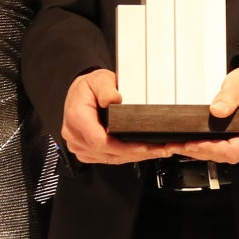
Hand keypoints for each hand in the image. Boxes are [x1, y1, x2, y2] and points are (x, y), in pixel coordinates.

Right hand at [61, 69, 177, 164]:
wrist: (79, 94)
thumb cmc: (88, 88)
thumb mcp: (99, 79)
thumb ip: (106, 88)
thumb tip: (114, 99)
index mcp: (77, 118)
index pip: (100, 141)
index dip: (124, 147)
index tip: (144, 146)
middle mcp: (76, 136)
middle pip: (109, 153)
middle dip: (138, 152)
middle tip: (163, 148)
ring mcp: (81, 146)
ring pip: (111, 158)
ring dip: (136, 156)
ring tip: (159, 150)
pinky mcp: (87, 152)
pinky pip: (109, 158)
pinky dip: (128, 156)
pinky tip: (144, 151)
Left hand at [176, 62, 238, 163]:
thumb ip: (228, 97)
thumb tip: (216, 110)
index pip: (234, 150)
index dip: (210, 149)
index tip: (191, 145)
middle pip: (227, 156)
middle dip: (200, 151)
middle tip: (176, 146)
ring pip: (226, 156)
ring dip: (202, 152)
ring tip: (179, 146)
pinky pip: (227, 152)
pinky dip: (210, 149)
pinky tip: (194, 145)